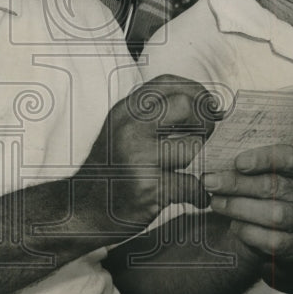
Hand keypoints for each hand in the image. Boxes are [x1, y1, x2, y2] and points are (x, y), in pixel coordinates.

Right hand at [75, 74, 219, 228]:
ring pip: (193, 147)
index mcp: (124, 111)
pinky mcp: (149, 187)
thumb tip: (204, 104)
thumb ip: (153, 115)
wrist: (83, 211)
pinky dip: (200, 194)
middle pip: (186, 106)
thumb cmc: (111, 171)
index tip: (210, 107)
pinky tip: (194, 196)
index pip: (168, 83)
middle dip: (205, 121)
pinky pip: (192, 184)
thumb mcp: (123, 132)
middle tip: (207, 138)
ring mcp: (138, 157)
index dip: (197, 91)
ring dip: (202, 163)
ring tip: (194, 172)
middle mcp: (129, 128)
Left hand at [201, 144, 292, 259]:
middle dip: (237, 184)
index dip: (264, 159)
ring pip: (274, 214)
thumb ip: (242, 160)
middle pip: (274, 186)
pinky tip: (234, 225)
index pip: (291, 158)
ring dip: (239, 208)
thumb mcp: (255, 169)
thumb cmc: (257, 189)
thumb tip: (210, 150)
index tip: (238, 162)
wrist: (262, 225)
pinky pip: (275, 241)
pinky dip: (250, 232)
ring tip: (216, 203)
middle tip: (210, 182)